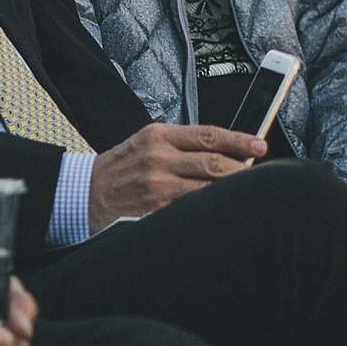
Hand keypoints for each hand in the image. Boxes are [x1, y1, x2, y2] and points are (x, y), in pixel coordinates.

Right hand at [88, 122, 264, 231]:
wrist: (85, 193)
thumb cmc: (120, 168)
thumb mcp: (146, 143)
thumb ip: (180, 144)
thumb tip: (222, 150)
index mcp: (158, 135)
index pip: (209, 134)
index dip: (239, 140)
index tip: (259, 145)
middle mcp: (158, 158)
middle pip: (213, 162)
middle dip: (242, 169)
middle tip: (261, 174)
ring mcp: (156, 185)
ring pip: (207, 187)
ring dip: (231, 191)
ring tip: (247, 192)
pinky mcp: (155, 210)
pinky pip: (191, 209)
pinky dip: (210, 209)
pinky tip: (222, 210)